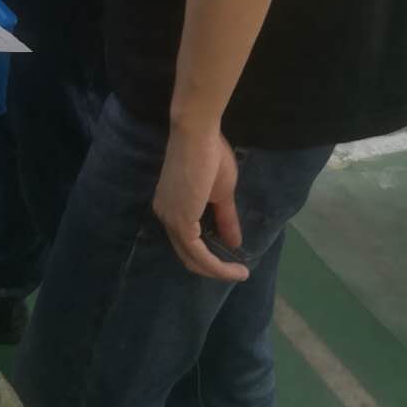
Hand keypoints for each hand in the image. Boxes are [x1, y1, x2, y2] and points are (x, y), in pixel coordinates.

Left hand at [153, 124, 247, 282]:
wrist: (198, 133)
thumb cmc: (209, 154)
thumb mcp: (221, 192)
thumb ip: (224, 217)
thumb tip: (235, 243)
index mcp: (171, 206)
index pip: (186, 241)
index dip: (208, 255)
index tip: (233, 260)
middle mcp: (165, 216)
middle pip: (187, 255)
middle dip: (213, 269)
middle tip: (237, 272)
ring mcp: (171, 220)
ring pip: (192, 259)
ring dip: (218, 271)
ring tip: (241, 273)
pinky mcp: (181, 222)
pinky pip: (199, 255)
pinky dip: (217, 267)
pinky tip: (235, 269)